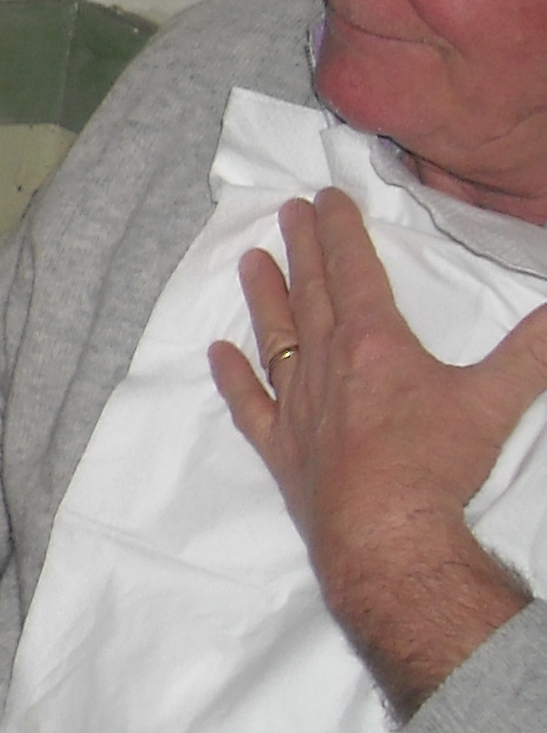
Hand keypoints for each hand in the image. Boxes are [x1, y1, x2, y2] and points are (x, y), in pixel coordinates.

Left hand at [209, 188, 546, 708]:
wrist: (385, 535)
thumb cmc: (438, 464)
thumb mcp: (498, 398)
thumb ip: (533, 350)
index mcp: (374, 343)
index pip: (354, 270)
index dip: (341, 230)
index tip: (325, 197)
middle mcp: (326, 364)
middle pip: (311, 293)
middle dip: (302, 248)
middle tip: (286, 210)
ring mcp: (296, 406)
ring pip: (275, 337)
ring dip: (263, 296)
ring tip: (249, 261)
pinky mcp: (279, 448)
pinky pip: (248, 404)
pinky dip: (232, 377)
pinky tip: (217, 353)